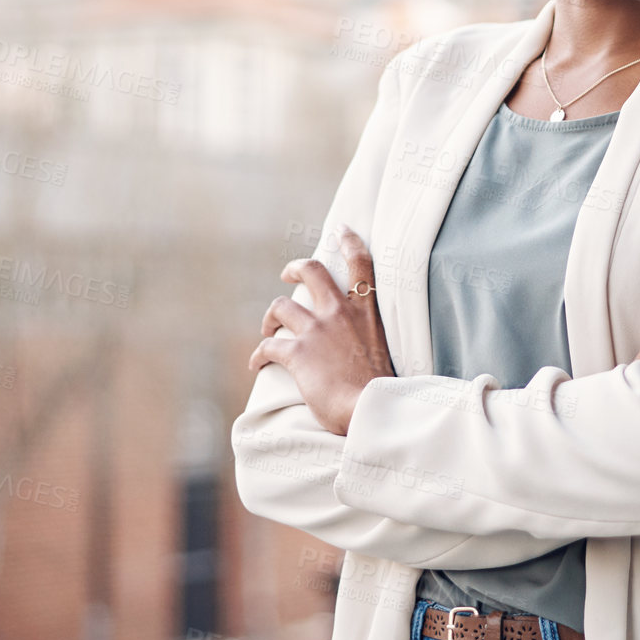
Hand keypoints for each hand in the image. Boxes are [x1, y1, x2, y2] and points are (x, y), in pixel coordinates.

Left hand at [247, 224, 397, 434]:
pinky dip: (258, 355)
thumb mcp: (383, 354)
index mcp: (366, 313)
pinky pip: (267, 347)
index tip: (341, 230)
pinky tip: (256, 365)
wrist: (372, 409)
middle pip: (312, 272)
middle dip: (295, 269)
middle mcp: (340, 313)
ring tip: (268, 330)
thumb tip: (363, 357)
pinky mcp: (297, 353)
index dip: (350, 242)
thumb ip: (369, 343)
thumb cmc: (382, 392)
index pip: (362, 265)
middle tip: (287, 275)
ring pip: (281, 307)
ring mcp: (317, 331)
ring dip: (270, 318)